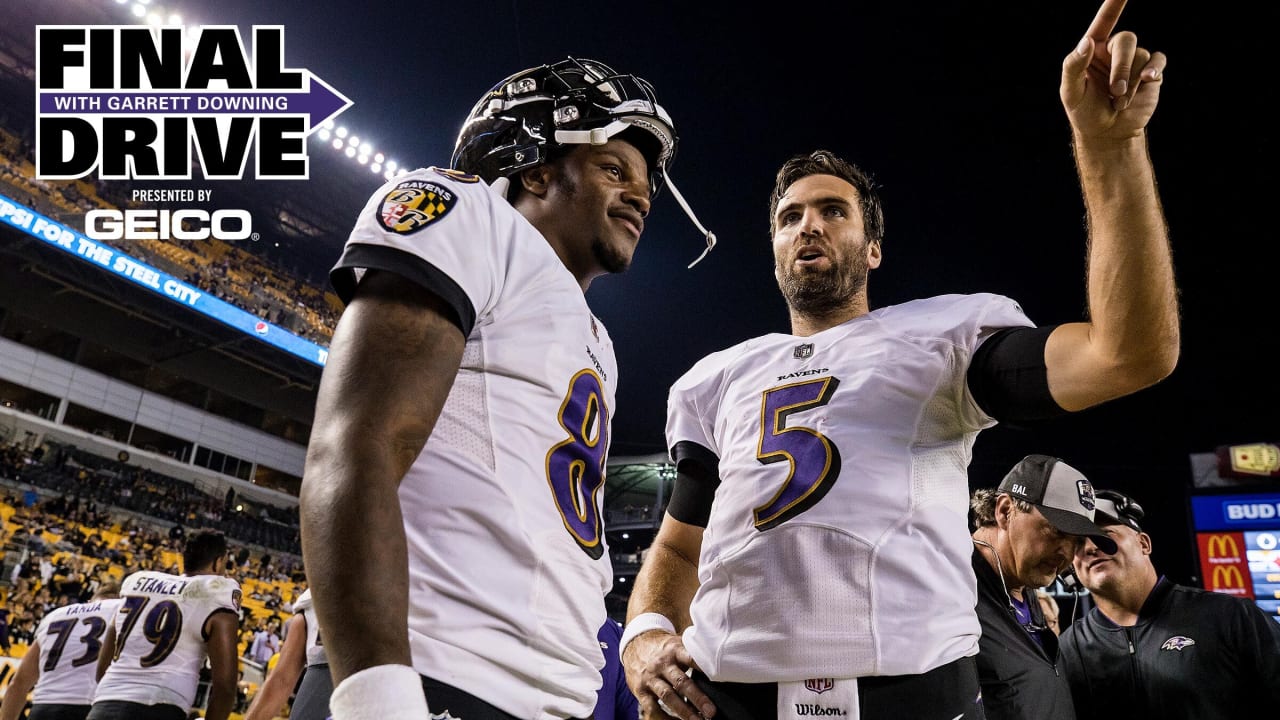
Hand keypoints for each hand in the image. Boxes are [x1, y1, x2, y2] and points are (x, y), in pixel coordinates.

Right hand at [622, 630, 715, 719]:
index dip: (704, 668)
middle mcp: (661, 664)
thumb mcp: (677, 643)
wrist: (635, 644)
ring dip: (684, 711)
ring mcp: (650, 678)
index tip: (718, 678)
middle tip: (711, 712)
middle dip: (697, 698)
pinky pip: (652, 708)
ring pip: (668, 696)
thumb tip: (719, 665)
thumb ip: (692, 653)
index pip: (691, 658)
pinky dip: (665, 718)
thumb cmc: (664, 648)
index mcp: (674, 650)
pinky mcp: (640, 690)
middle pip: (681, 682)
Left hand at [1060, 0, 1165, 140]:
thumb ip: (1073, 66)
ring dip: (1131, 81)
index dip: (1114, 4)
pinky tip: (1148, 80)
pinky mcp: (1151, 73)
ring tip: (1119, 102)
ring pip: (1142, 55)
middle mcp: (1114, 51)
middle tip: (1114, 92)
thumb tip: (1087, 42)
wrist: (1106, 133)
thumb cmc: (1084, 111)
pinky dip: (1153, 71)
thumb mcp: (1071, 92)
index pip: (1103, 21)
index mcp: (1093, 49)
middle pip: (1126, 40)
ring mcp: (1135, 61)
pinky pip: (1158, 62)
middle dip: (1121, 67)